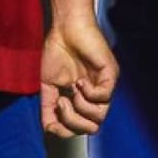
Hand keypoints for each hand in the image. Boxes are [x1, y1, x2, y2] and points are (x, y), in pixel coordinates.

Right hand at [40, 16, 117, 137]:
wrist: (65, 28)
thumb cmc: (57, 51)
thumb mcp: (48, 84)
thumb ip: (48, 106)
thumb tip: (48, 129)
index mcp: (83, 100)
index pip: (81, 128)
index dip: (66, 130)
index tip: (53, 115)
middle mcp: (96, 97)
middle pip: (91, 128)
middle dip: (72, 121)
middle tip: (62, 101)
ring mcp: (104, 87)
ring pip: (99, 117)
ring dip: (80, 107)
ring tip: (72, 89)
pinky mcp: (110, 76)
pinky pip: (103, 97)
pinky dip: (88, 93)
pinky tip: (79, 81)